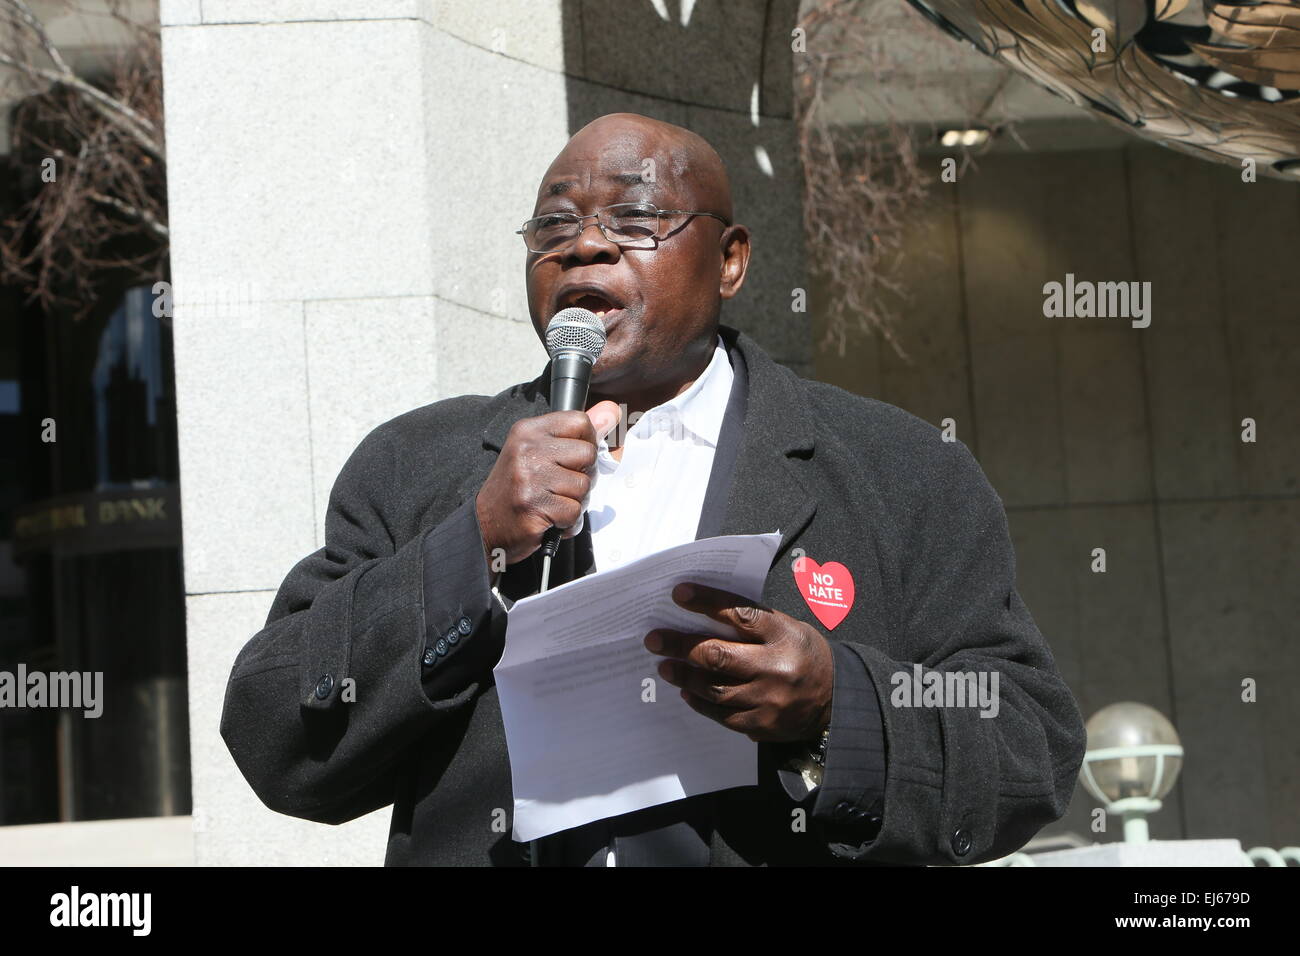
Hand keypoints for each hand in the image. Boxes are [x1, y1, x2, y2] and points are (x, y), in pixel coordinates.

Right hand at [475, 400, 620, 567]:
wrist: (485, 527)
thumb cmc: (518, 489)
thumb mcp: (541, 452)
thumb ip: (577, 433)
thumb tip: (611, 410)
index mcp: (529, 430)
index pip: (580, 421)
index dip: (586, 442)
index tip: (571, 459)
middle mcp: (527, 449)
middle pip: (588, 453)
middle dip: (583, 475)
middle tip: (560, 486)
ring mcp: (529, 477)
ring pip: (584, 485)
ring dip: (575, 501)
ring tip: (552, 503)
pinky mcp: (534, 505)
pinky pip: (574, 511)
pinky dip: (567, 521)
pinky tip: (549, 518)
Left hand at [644, 582, 834, 742]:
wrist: (837, 698)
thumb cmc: (804, 654)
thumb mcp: (788, 628)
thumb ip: (752, 624)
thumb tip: (703, 615)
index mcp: (783, 634)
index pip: (739, 614)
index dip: (706, 602)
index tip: (679, 594)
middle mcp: (776, 668)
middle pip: (718, 656)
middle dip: (680, 646)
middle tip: (655, 640)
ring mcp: (768, 700)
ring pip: (714, 689)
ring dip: (685, 677)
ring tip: (665, 667)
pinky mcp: (763, 725)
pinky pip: (722, 715)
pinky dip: (701, 703)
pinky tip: (687, 693)